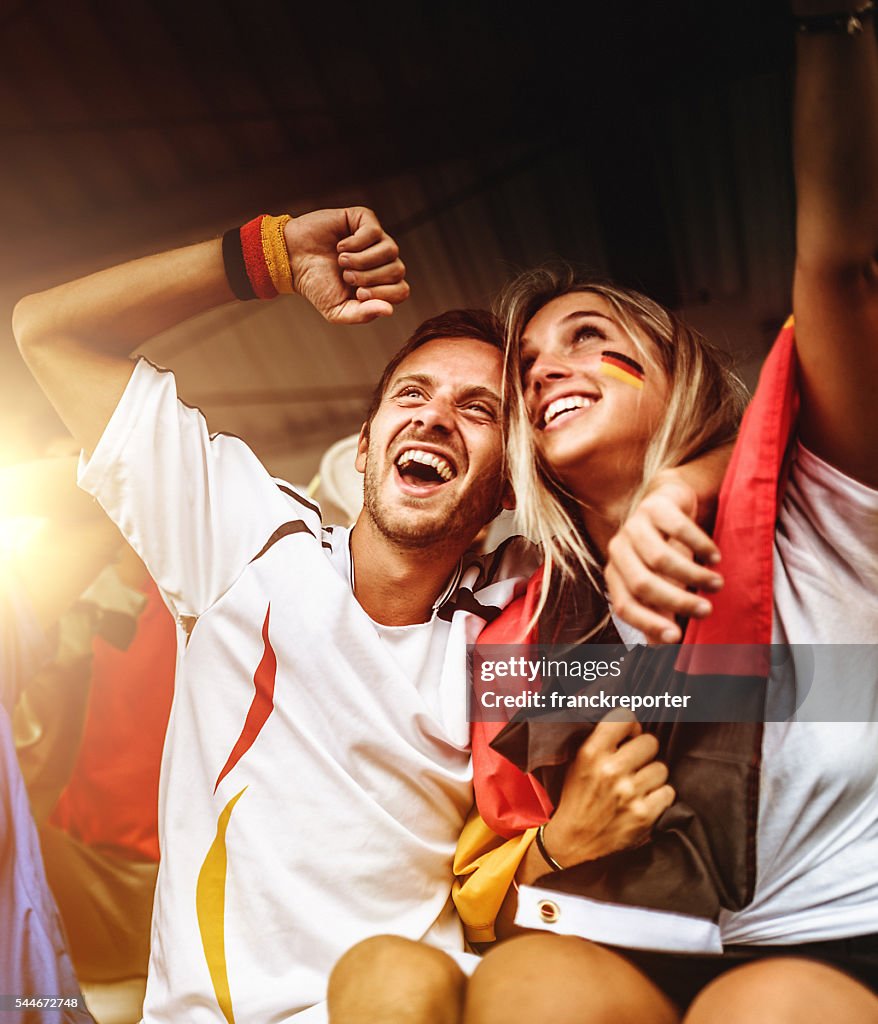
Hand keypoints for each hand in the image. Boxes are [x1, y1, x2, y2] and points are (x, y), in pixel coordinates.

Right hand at [284, 207, 408, 324]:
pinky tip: (341, 247)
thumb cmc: (316, 285)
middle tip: (346, 276)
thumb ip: (363, 314)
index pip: (402, 290)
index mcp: (381, 283)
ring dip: (362, 260)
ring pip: (391, 250)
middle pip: (398, 270)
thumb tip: (389, 310)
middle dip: (369, 278)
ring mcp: (375, 239)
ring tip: (342, 262)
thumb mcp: (337, 310)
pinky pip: (375, 232)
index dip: (382, 294)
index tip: (358, 293)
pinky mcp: (364, 219)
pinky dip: (356, 243)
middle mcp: (382, 260)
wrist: (292, 260)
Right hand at [540, 716, 674, 868]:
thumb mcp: (577, 762)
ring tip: (637, 787)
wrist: (573, 842)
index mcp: (591, 752)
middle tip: (633, 765)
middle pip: (650, 742)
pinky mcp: (644, 814)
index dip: (630, 726)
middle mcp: (610, 770)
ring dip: (652, 777)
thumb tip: (635, 726)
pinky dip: (659, 798)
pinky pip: (668, 792)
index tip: (627, 737)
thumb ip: (602, 741)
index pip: (624, 718)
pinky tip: (644, 802)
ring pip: (662, 768)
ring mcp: (629, 792)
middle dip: (644, 753)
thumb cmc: (578, 798)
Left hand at [605, 474, 723, 643]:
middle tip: (706, 610)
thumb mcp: (661, 583)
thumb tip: (665, 651)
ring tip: (717, 584)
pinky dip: (701, 546)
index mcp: (615, 573)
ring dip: (693, 575)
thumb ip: (660, 613)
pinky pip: (679, 528)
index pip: (624, 605)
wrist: (668, 502)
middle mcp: (618, 549)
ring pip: (661, 558)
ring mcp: (634, 525)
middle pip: (642, 583)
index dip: (648, 623)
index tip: (676, 638)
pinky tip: (715, 558)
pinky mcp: (656, 505)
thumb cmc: (664, 549)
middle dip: (677, 601)